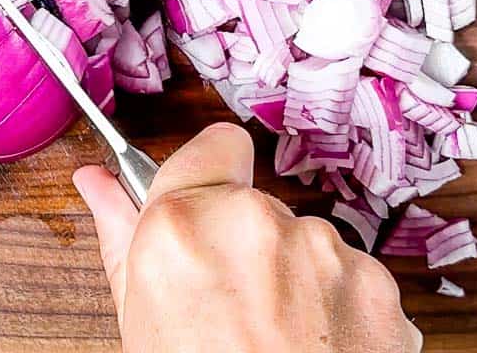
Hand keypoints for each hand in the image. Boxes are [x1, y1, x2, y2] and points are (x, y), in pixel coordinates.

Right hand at [74, 123, 421, 352]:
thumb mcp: (140, 320)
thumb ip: (122, 235)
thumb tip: (98, 184)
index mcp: (183, 226)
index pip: (213, 145)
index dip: (209, 178)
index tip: (203, 212)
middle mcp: (256, 223)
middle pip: (256, 206)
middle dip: (246, 244)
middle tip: (231, 308)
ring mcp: (325, 251)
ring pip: (305, 243)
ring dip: (293, 278)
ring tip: (275, 340)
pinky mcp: (378, 286)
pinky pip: (350, 278)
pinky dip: (337, 309)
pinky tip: (315, 349)